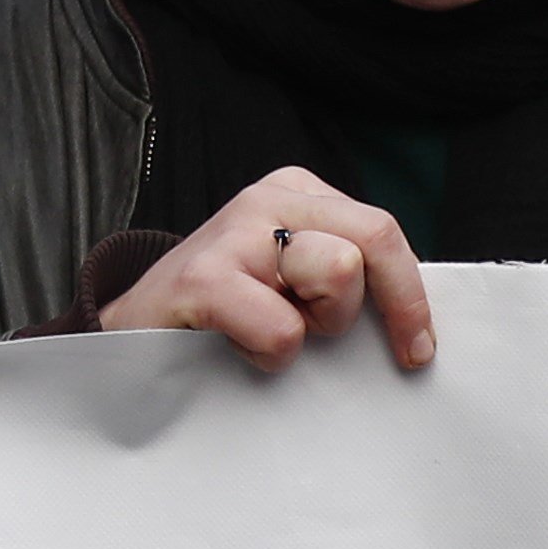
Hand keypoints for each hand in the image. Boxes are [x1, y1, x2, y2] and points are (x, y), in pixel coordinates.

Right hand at [99, 169, 430, 375]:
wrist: (131, 335)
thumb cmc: (226, 316)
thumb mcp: (290, 276)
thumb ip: (344, 273)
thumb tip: (416, 315)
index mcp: (296, 192)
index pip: (383, 232)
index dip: (410, 296)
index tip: (416, 350)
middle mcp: (267, 200)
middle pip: (372, 241)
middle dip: (364, 304)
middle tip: (321, 335)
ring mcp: (234, 233)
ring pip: (339, 272)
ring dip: (311, 327)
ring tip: (267, 329)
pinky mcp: (204, 278)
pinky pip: (283, 330)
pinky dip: (269, 355)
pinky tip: (234, 345)